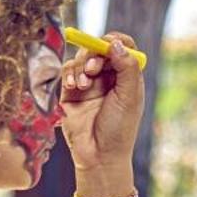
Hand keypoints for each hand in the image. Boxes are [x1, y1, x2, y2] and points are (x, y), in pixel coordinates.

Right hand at [59, 33, 143, 177]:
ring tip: (83, 85)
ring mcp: (88, 84)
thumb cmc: (119, 129)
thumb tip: (116, 43)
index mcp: (126, 77)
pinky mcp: (70, 92)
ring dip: (82, 67)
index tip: (109, 43)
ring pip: (81, 59)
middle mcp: (107, 77)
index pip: (122, 47)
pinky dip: (69, 74)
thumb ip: (127, 68)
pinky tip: (73, 87)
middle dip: (95, 54)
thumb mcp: (129, 97)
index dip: (115, 41)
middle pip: (99, 49)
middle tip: (94, 68)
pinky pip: (67, 72)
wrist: (98, 155)